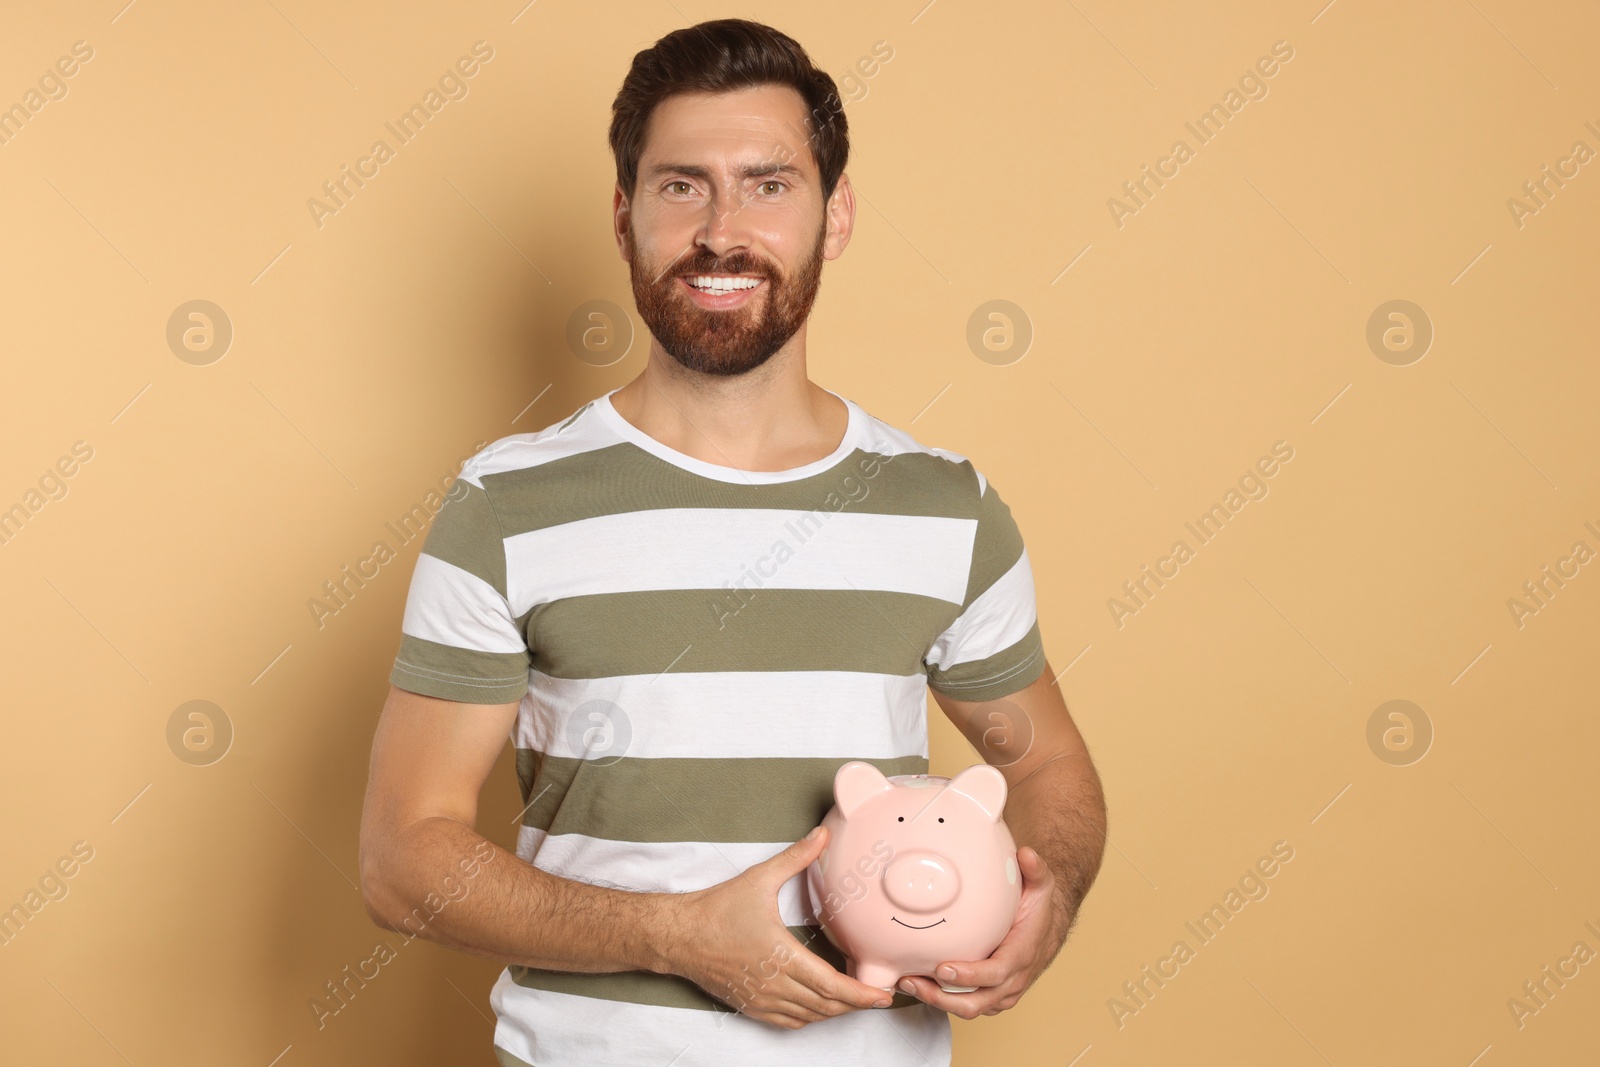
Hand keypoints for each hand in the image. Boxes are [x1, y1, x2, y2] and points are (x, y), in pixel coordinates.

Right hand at [664, 825, 893, 1028]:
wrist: (678, 936)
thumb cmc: (715, 911)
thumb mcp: (760, 879)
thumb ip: (796, 857)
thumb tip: (821, 836)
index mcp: (782, 956)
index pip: (833, 987)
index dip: (862, 995)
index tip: (883, 995)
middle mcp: (775, 984)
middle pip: (827, 1006)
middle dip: (856, 1004)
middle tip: (877, 996)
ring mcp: (762, 1000)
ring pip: (810, 1016)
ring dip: (834, 1011)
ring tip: (853, 999)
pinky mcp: (751, 1006)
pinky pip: (789, 1022)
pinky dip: (809, 1017)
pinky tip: (817, 1006)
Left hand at [894, 846, 1067, 1019]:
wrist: (1045, 932)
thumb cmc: (1037, 910)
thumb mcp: (1041, 887)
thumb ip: (1035, 871)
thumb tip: (1026, 853)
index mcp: (1021, 956)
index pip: (995, 973)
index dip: (969, 975)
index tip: (943, 969)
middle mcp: (1012, 981)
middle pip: (975, 1002)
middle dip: (941, 997)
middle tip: (912, 980)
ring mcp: (1001, 993)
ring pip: (968, 1008)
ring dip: (936, 1000)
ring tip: (907, 983)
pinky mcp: (991, 997)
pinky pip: (966, 1005)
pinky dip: (942, 999)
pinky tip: (918, 984)